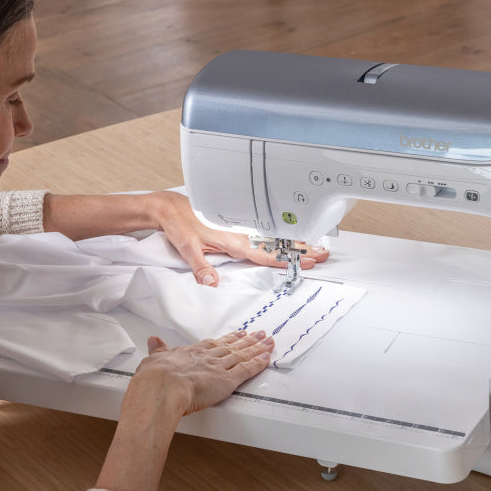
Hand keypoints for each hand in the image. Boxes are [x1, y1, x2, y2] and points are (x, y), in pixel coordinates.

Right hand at [124, 330, 274, 422]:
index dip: (225, 340)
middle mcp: (207, 357)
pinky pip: (247, 370)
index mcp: (190, 353)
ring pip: (242, 355)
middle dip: (246, 340)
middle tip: (258, 334)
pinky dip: (258, 363)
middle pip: (231, 347)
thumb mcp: (152, 360)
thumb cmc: (154, 379)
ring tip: (268, 342)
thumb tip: (154, 341)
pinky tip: (266, 358)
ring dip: (256, 348)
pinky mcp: (227, 380)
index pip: (212, 345)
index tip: (235, 335)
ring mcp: (218, 367)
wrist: (162, 388)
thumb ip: (157, 351)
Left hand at [142, 191, 328, 285]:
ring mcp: (240, 228)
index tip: (305, 262)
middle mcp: (240, 232)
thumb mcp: (187, 248)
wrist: (169, 207)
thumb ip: (201, 267)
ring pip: (273, 236)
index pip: (265, 253)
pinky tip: (288, 238)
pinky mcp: (236, 225)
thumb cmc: (179, 224)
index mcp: (233, 239)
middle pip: (276, 243)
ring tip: (314, 245)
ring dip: (294, 241)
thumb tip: (212, 283)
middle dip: (300, 249)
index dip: (286, 260)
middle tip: (322, 253)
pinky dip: (280, 235)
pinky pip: (264, 232)